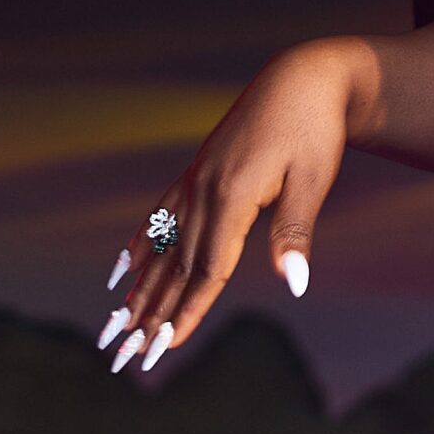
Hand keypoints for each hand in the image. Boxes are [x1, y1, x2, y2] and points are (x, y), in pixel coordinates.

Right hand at [97, 40, 362, 375]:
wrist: (302, 78)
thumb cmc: (314, 130)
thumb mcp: (312, 180)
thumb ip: (294, 233)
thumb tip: (296, 284)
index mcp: (230, 197)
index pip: (206, 269)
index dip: (187, 312)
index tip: (164, 347)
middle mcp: (202, 191)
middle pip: (176, 265)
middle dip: (152, 314)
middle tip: (127, 356)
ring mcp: (194, 180)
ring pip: (163, 244)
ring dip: (141, 288)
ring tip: (119, 324)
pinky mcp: (197, 171)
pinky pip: (161, 214)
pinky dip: (141, 245)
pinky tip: (124, 268)